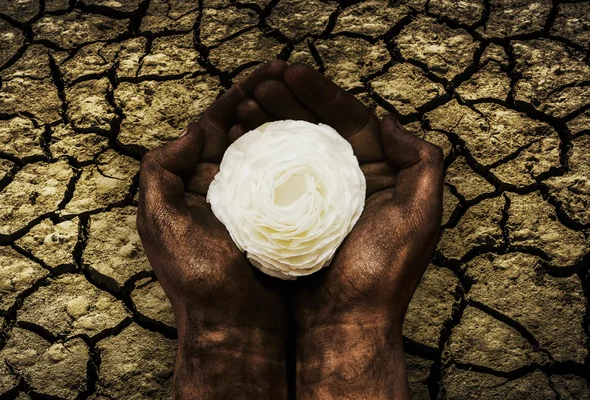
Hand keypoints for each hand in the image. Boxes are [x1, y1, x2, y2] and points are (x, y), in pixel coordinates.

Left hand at [137, 60, 291, 398]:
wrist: (235, 325)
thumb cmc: (196, 276)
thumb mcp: (161, 221)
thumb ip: (162, 171)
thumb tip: (193, 130)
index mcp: (190, 180)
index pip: (215, 124)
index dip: (240, 94)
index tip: (270, 71)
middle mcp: (220, 186)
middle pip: (245, 130)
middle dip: (267, 99)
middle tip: (294, 76)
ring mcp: (251, 201)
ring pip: (269, 150)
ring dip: (285, 121)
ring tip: (307, 97)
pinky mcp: (277, 217)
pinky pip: (289, 178)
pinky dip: (300, 156)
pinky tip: (319, 140)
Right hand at [244, 63, 443, 398]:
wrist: (344, 324)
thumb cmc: (383, 272)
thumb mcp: (420, 215)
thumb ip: (421, 162)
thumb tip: (389, 120)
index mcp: (380, 174)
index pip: (349, 120)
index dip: (320, 93)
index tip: (290, 72)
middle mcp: (349, 182)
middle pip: (315, 129)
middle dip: (287, 102)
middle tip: (257, 86)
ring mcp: (318, 200)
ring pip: (291, 150)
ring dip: (268, 125)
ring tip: (241, 107)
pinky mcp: (293, 219)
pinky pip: (275, 179)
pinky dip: (258, 159)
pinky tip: (238, 143)